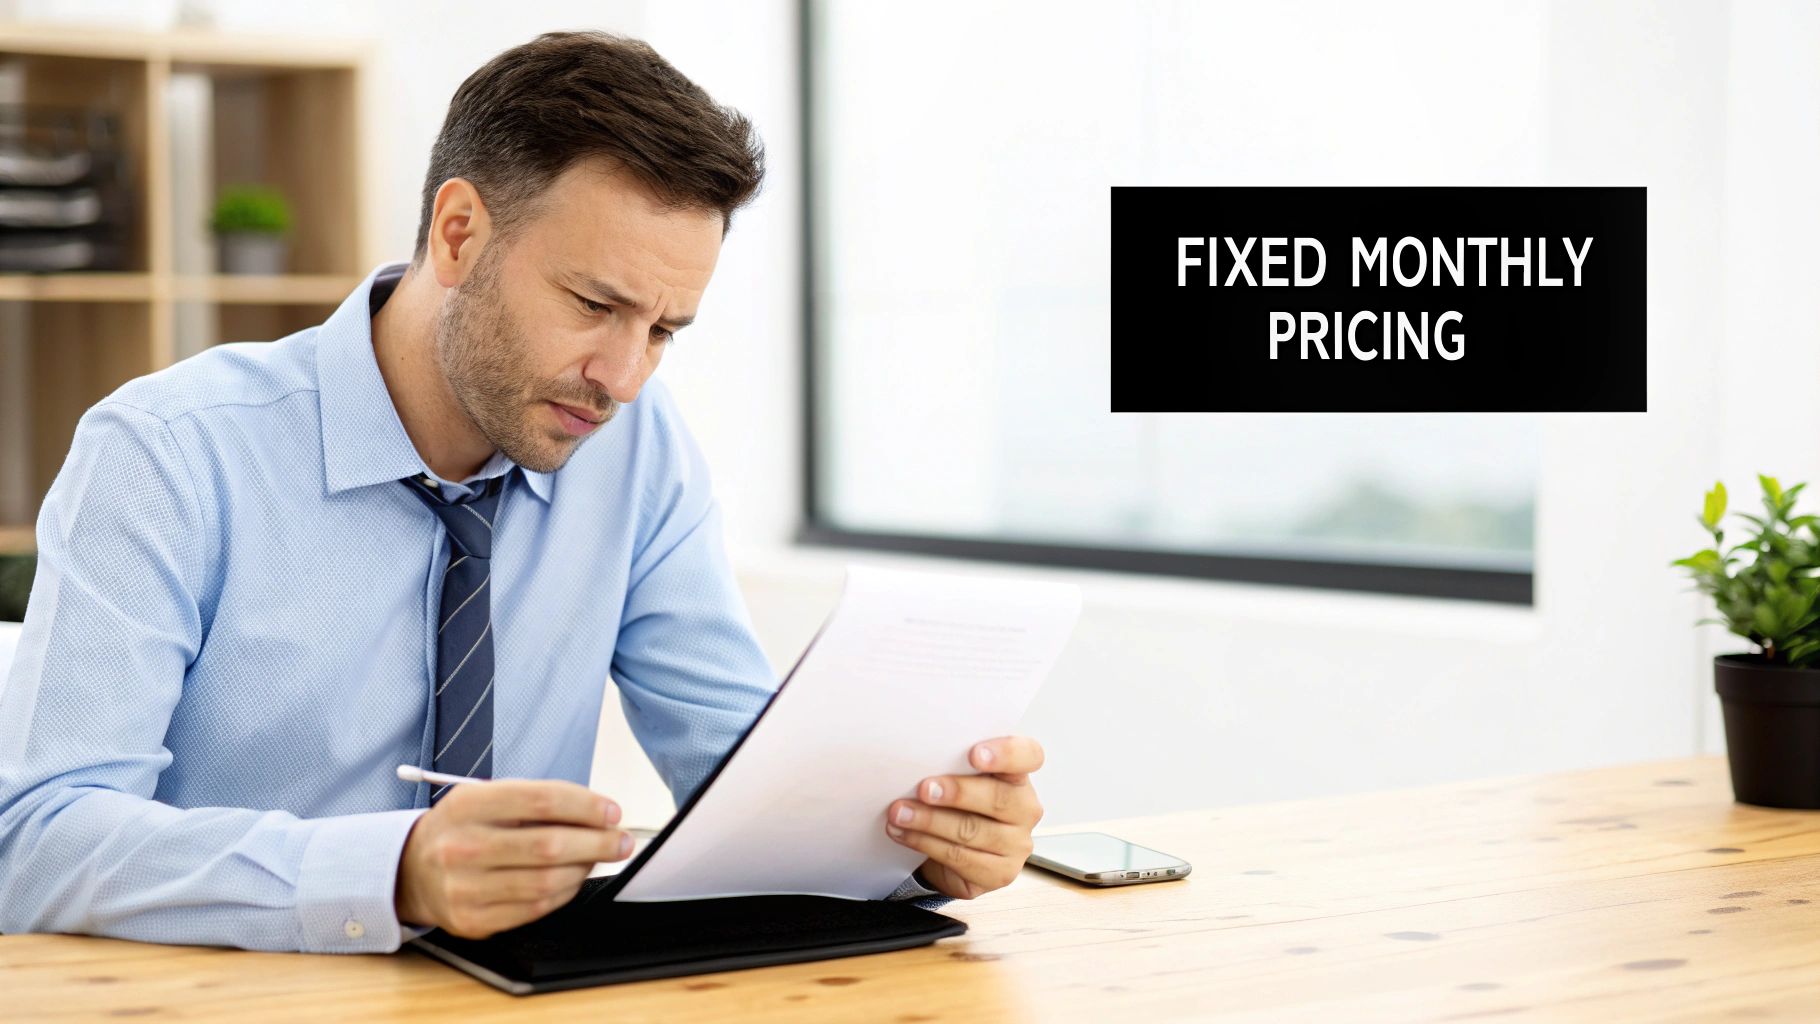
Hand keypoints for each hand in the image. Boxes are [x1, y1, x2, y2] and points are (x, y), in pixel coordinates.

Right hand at [395, 779, 632, 937]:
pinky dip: (563, 893)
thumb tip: (598, 814)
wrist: (411, 871)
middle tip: (621, 840)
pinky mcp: (472, 920)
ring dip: (583, 870)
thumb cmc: (463, 829)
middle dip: (597, 842)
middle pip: (548, 845)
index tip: (612, 811)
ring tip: (596, 858)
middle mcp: (462, 847)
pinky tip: (572, 879)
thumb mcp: (487, 799)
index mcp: (468, 805)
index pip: (541, 800)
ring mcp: (465, 888)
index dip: (585, 806)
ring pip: (546, 882)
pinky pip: (534, 909)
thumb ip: (537, 801)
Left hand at [884, 736, 1044, 898]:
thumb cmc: (957, 807)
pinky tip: (904, 834)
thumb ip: (953, 764)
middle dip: (957, 793)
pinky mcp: (1000, 874)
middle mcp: (1024, 809)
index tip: (975, 754)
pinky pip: (960, 858)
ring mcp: (1017, 844)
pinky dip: (926, 843)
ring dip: (930, 821)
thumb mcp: (958, 779)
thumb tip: (919, 756)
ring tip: (901, 813)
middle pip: (999, 798)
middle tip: (925, 789)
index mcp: (1018, 775)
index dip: (1007, 753)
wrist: (951, 852)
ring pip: (972, 831)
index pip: (1029, 755)